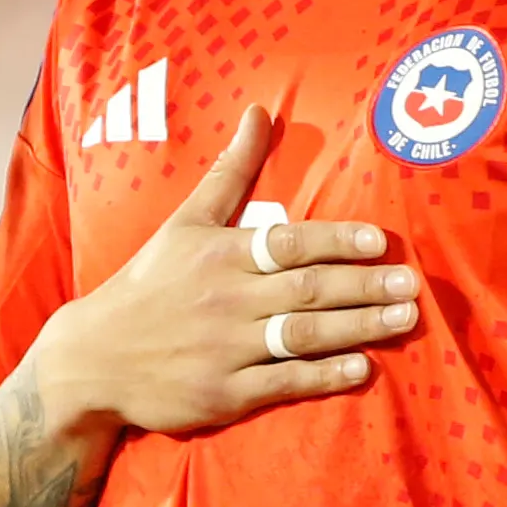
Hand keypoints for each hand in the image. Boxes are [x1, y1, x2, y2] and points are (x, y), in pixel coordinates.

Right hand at [29, 107, 417, 436]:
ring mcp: (226, 350)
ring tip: (403, 321)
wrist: (94, 358)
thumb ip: (229, 171)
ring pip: (303, 335)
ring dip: (358, 329)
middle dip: (364, 287)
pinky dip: (324, 376)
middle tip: (412, 286)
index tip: (379, 242)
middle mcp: (227, 300)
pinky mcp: (224, 394)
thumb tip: (260, 112)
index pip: (288, 244)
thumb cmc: (149, 283)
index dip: (336, 242)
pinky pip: (284, 383)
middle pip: (307, 290)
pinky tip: (361, 368)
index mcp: (220, 254)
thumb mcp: (185, 221)